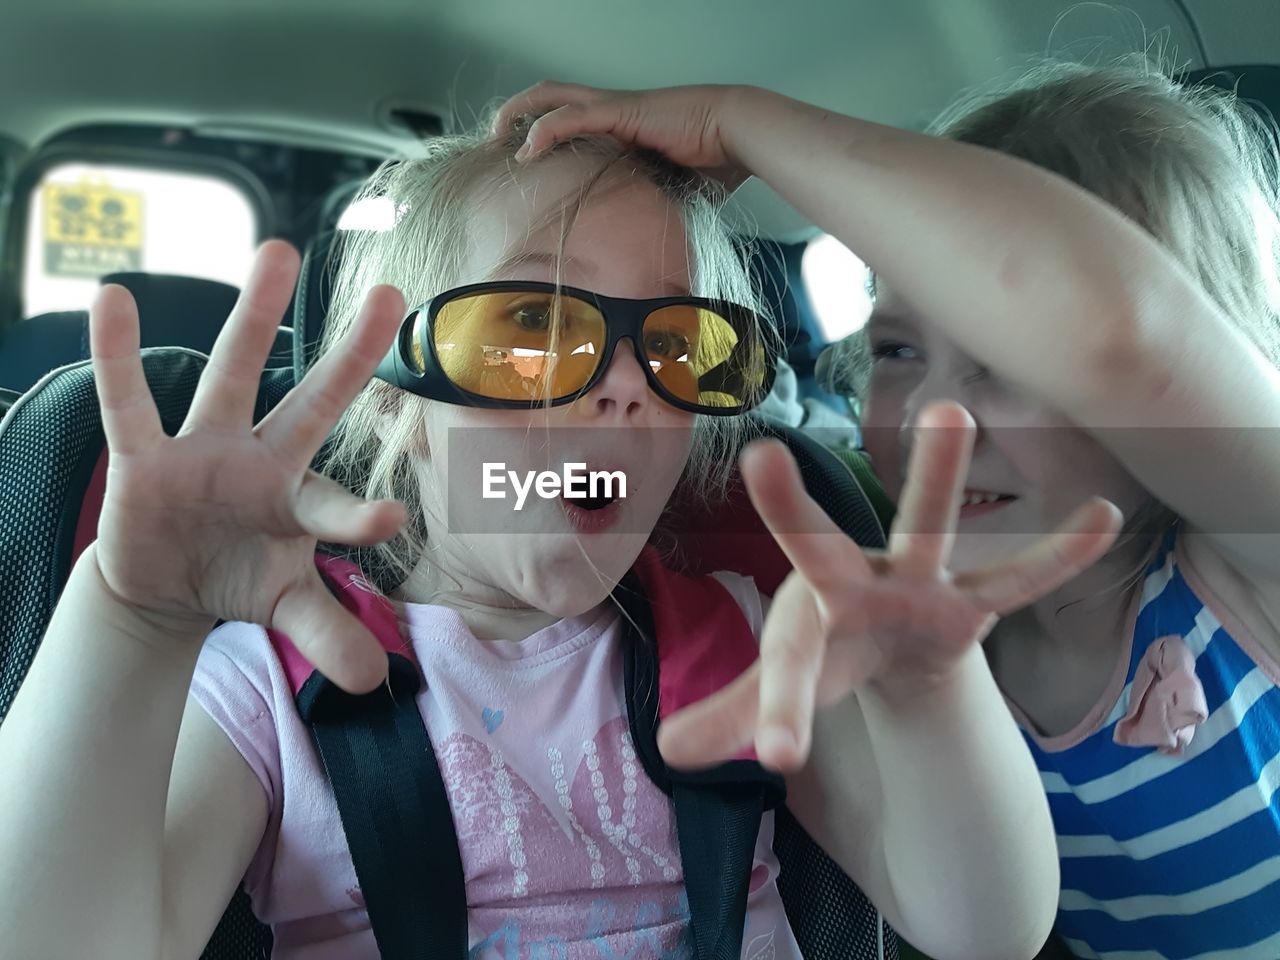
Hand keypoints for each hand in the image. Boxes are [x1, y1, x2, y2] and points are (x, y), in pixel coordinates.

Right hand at [89, 241, 406, 691]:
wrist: (166, 584)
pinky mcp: (144, 459)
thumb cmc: (240, 580)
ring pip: (234, 374)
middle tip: (393, 293)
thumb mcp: (282, 611)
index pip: (337, 507)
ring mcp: (204, 451)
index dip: (361, 516)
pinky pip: (128, 401)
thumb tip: (374, 681)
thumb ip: (325, 635)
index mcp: (298, 503)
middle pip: (313, 402)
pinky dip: (116, 356)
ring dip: (254, 314)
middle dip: (351, 354)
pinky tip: (112, 298)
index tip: (393, 518)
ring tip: (277, 248)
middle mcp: (261, 462)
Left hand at [493, 81, 754, 189]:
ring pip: (551, 96)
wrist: (738, 136)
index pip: (570, 120)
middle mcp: (611, 110)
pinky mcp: (619, 111)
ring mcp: (613, 107)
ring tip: (498, 140)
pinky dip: (543, 129)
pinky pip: (570, 116)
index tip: (524, 161)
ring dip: (518, 114)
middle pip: (550, 97)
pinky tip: (527, 149)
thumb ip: (654, 208)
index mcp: (620, 128)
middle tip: (496, 142)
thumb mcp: (674, 191)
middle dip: (517, 114)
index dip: (542, 133)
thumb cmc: (716, 161)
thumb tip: (650, 246)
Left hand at [657, 401, 1121, 771]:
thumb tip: (666, 748)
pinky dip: (1060, 556)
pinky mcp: (974, 595)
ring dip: (938, 476)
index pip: (781, 663)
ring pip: (926, 525)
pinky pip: (1021, 576)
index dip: (776, 710)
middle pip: (820, 547)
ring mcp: (918, 581)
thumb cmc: (831, 652)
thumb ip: (735, 714)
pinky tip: (1103, 516)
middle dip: (793, 510)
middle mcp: (855, 584)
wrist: (895, 639)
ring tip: (952, 410)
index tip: (777, 755)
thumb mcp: (788, 687)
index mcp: (806, 616)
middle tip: (761, 455)